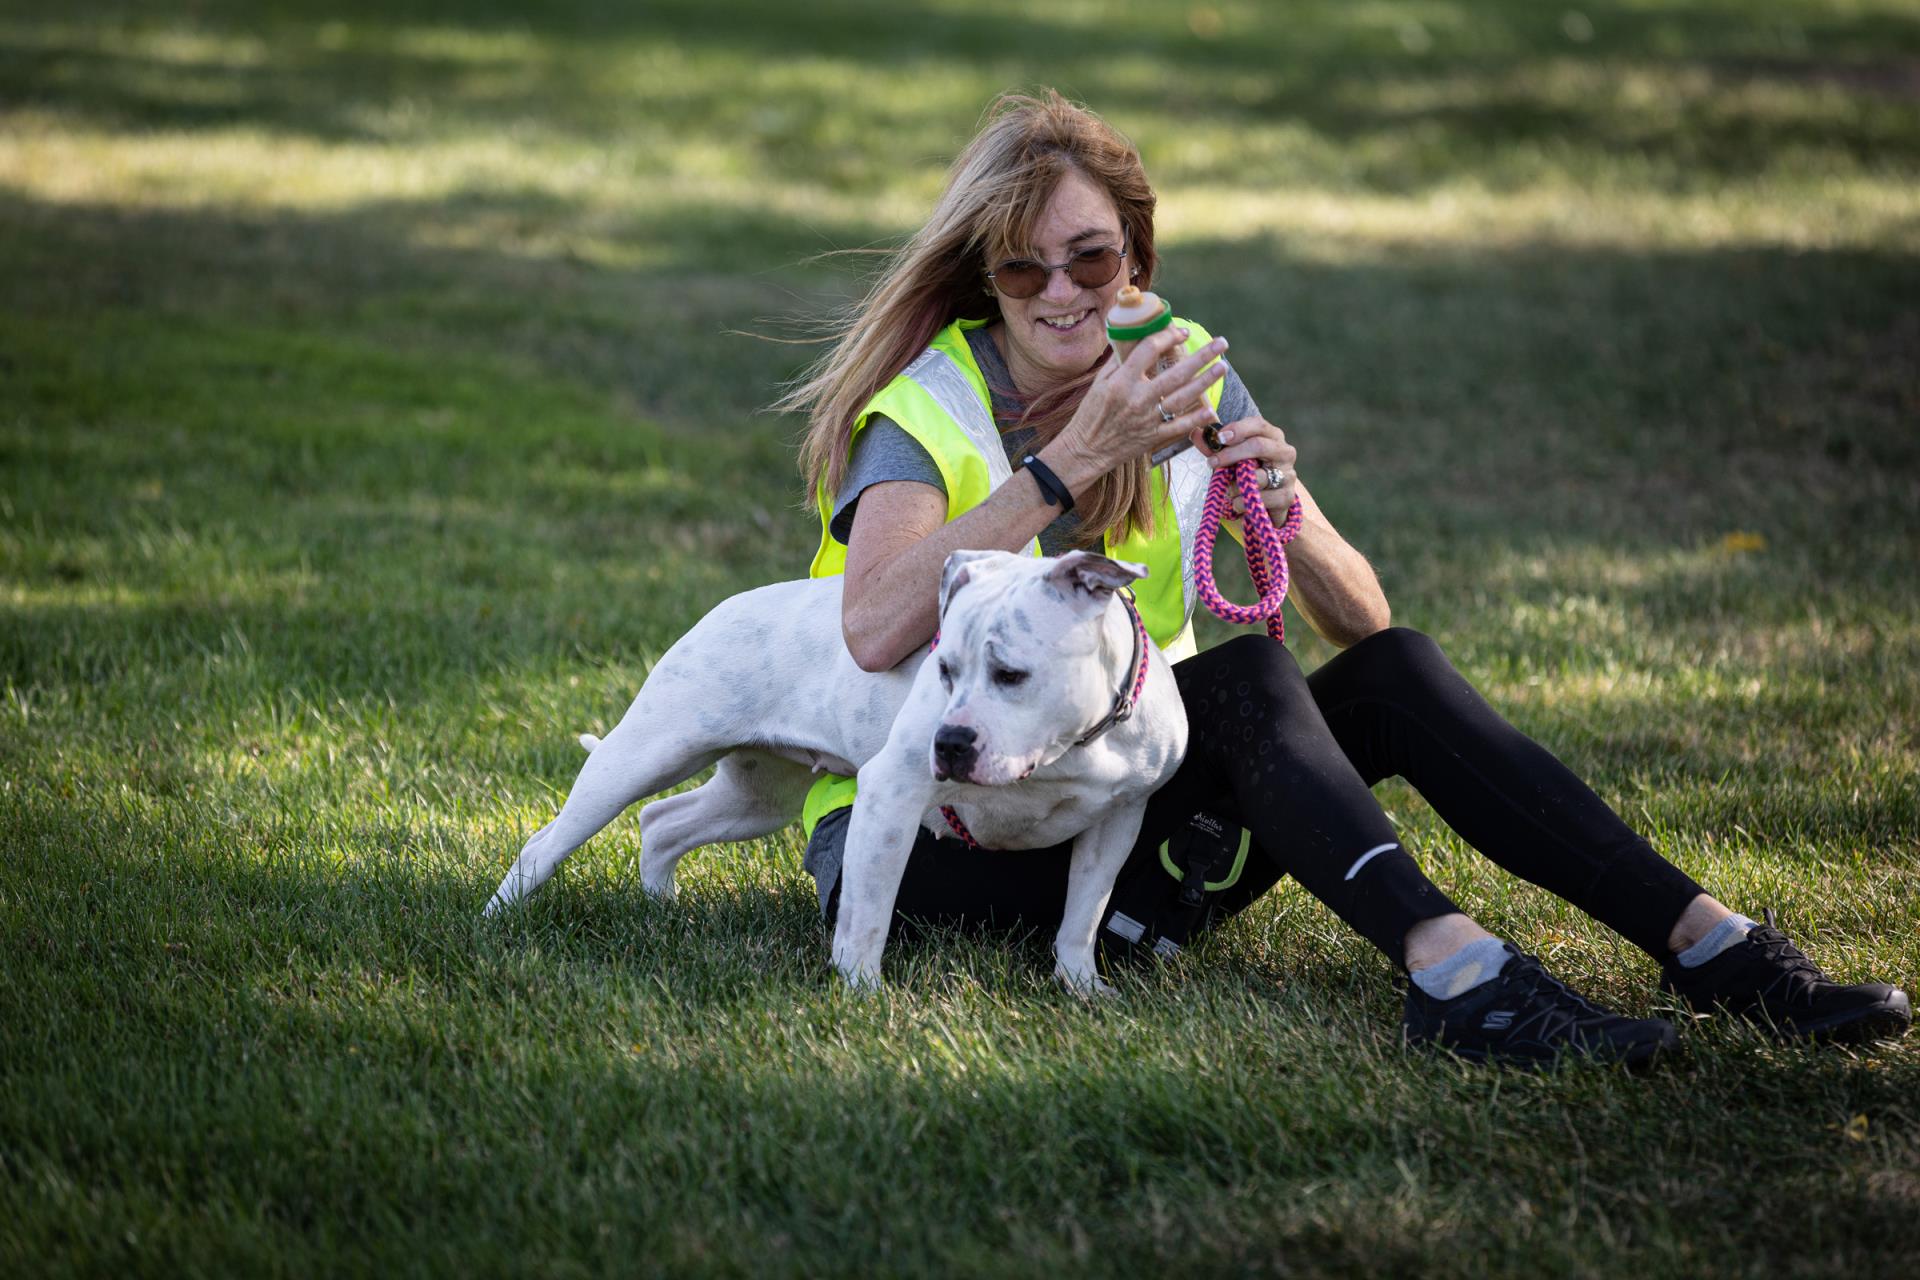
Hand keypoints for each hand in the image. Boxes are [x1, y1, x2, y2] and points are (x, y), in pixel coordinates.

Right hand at [1043, 327, 1228, 491]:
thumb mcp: (1098, 383)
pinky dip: (1196, 419)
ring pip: (1182, 397)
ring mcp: (1147, 419)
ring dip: (1205, 382)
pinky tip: (1212, 409)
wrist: (1085, 450)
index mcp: (1121, 382)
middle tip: (1221, 343)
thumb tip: (1137, 340)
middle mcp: (1137, 399)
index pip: (1149, 350)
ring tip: (1222, 367)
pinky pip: (1178, 426)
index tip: (1181, 331)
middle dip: (1201, 356)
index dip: (1168, 337)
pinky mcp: (1152, 437)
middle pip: (1176, 373)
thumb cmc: (1090, 414)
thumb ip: (1119, 362)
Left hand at [1198, 415, 1297, 519]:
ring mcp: (1288, 475)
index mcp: (1272, 436)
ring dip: (1236, 485)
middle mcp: (1284, 452)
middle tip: (1212, 463)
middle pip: (1259, 446)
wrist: (1267, 505)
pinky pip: (1261, 499)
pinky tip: (1237, 503)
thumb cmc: (1247, 474)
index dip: (1238, 429)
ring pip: (1259, 477)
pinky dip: (1243, 502)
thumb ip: (1213, 447)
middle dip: (1232, 454)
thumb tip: (1195, 433)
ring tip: (1227, 489)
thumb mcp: (1230, 459)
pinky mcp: (1287, 497)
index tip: (1219, 437)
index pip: (1258, 424)